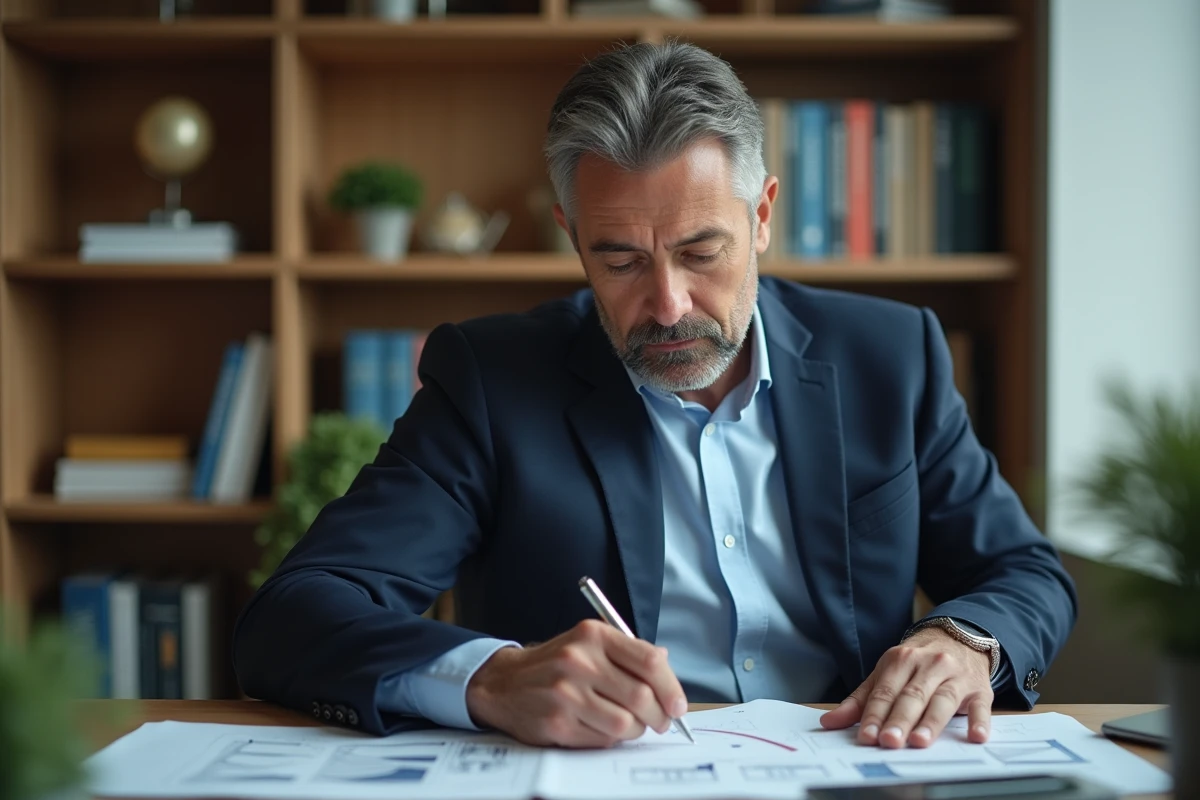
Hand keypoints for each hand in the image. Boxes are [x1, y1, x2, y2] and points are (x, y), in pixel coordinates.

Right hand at [465, 619, 687, 747]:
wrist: (504, 682)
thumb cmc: (556, 663)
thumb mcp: (589, 643)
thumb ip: (628, 652)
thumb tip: (666, 663)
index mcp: (593, 635)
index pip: (649, 661)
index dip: (672, 687)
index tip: (678, 705)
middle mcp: (579, 661)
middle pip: (641, 696)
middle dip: (659, 716)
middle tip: (660, 722)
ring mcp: (566, 693)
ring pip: (625, 723)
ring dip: (636, 730)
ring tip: (630, 725)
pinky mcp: (557, 723)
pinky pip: (602, 740)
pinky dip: (611, 740)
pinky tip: (601, 728)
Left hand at [819, 628, 993, 748]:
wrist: (960, 638)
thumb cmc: (917, 663)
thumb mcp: (886, 673)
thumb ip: (860, 700)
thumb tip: (829, 722)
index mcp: (900, 660)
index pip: (884, 691)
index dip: (874, 715)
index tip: (866, 736)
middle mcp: (928, 665)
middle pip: (912, 696)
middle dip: (899, 720)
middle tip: (889, 741)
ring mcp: (956, 676)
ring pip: (942, 700)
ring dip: (931, 722)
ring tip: (920, 741)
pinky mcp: (980, 689)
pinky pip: (981, 706)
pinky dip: (979, 721)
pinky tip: (975, 736)